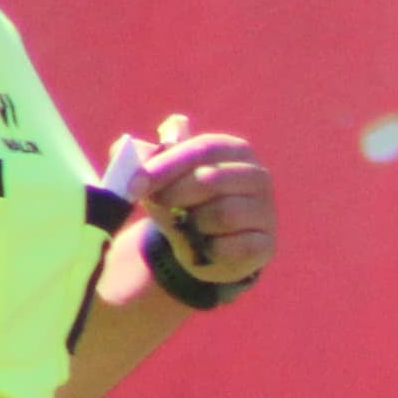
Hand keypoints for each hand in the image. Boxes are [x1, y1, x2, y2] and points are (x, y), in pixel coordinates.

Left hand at [98, 114, 275, 304]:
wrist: (201, 248)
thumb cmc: (180, 202)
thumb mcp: (159, 178)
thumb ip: (143, 159)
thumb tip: (131, 148)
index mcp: (235, 150)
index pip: (203, 149)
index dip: (167, 165)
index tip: (136, 183)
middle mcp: (257, 177)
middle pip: (212, 179)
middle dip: (175, 194)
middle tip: (156, 204)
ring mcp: (265, 211)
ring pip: (224, 215)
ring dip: (194, 224)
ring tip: (186, 227)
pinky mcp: (266, 244)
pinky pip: (234, 246)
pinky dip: (211, 249)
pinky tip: (206, 247)